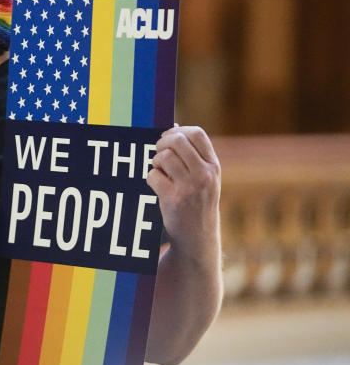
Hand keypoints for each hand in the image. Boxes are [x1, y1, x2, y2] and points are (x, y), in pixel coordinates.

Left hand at [147, 125, 220, 259]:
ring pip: (163, 157)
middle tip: (158, 154)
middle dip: (162, 144)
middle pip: (177, 141)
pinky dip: (151, 179)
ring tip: (160, 172)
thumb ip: (193, 155)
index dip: (178, 131)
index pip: (197, 133)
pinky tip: (158, 188)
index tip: (168, 137)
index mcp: (214, 166)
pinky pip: (153, 175)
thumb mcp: (205, 178)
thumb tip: (173, 127)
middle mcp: (205, 175)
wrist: (198, 237)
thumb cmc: (198, 202)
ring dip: (155, 162)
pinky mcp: (173, 199)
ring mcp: (190, 187)